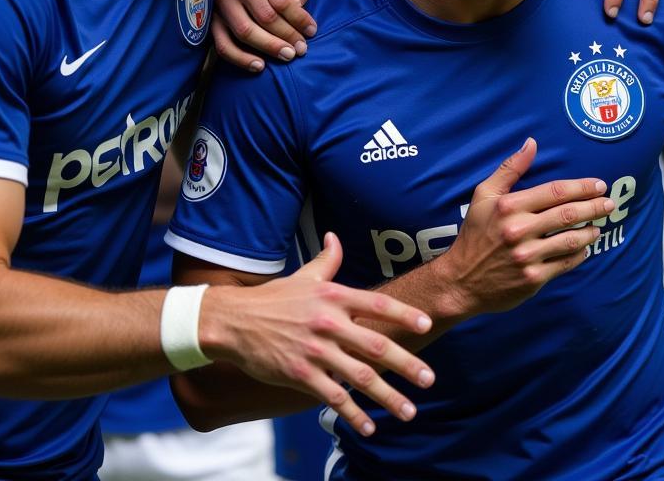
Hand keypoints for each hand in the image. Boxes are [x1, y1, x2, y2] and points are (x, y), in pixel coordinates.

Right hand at [203, 233, 434, 436]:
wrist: (234, 321)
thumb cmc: (273, 298)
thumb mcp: (304, 276)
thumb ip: (327, 260)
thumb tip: (335, 237)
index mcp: (333, 297)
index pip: (377, 303)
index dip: (403, 314)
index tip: (426, 324)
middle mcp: (328, 323)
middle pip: (376, 345)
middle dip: (406, 364)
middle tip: (430, 379)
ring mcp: (315, 351)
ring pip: (359, 377)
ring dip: (388, 396)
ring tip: (409, 410)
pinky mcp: (300, 375)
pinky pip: (334, 397)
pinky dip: (354, 414)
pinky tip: (370, 427)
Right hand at [212, 0, 315, 71]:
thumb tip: (299, 6)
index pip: (281, 0)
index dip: (299, 19)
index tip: (311, 33)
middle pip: (265, 16)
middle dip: (286, 35)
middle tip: (300, 50)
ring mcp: (221, 1)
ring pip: (245, 30)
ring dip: (268, 47)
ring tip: (287, 56)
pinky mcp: (211, 21)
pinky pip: (223, 45)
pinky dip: (241, 58)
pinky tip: (260, 66)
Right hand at [434, 138, 613, 315]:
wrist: (461, 280)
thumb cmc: (474, 233)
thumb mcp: (484, 196)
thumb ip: (510, 169)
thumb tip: (531, 143)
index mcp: (509, 206)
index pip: (555, 192)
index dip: (581, 187)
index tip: (598, 184)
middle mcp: (519, 230)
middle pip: (568, 214)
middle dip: (594, 207)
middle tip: (609, 203)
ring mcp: (527, 256)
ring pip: (571, 240)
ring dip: (590, 231)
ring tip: (599, 226)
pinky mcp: (533, 279)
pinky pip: (566, 263)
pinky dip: (580, 254)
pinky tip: (584, 248)